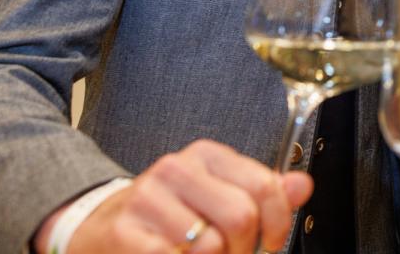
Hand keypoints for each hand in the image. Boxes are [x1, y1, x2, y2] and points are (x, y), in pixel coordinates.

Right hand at [34, 139, 312, 253]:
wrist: (96, 227)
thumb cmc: (167, 217)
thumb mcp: (217, 196)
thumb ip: (263, 194)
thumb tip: (303, 185)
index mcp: (207, 155)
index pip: (265, 187)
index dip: (276, 226)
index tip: (268, 244)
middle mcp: (177, 167)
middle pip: (241, 217)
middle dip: (245, 251)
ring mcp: (148, 197)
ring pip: (211, 246)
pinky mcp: (124, 231)